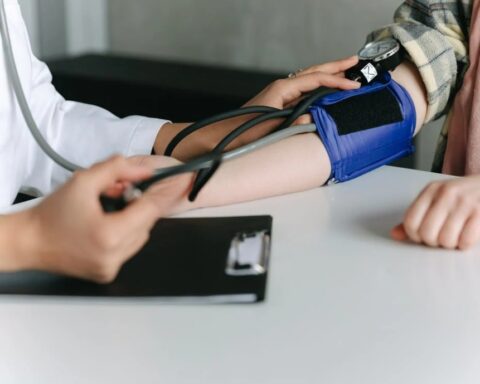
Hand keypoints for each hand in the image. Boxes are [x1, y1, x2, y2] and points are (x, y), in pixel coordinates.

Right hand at [22, 156, 191, 282]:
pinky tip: (105, 227)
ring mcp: (111, 268)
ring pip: (140, 237)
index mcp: (110, 234)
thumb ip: (117, 170)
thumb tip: (145, 171)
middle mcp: (114, 256)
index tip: (179, 180)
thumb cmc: (52, 213)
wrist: (30, 241)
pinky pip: (128, 249)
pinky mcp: (108, 273)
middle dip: (139, 206)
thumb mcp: (83, 181)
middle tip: (119, 195)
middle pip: (147, 223)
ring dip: (133, 221)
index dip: (164, 192)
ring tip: (108, 212)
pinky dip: (124, 235)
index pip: (150, 209)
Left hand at [245, 55, 360, 124]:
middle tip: (354, 61)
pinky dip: (318, 85)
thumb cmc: (244, 131)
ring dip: (328, 74)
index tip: (354, 85)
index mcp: (282, 88)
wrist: (226, 134)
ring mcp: (280, 93)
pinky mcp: (279, 101)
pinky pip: (304, 89)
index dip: (337, 81)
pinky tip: (325, 88)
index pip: (316, 79)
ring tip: (345, 70)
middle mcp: (282, 87)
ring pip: (309, 78)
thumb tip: (313, 118)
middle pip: (314, 71)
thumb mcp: (272, 127)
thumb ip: (294, 122)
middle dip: (335, 66)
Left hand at [391, 176, 479, 249]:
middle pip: (427, 233)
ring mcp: (465, 202)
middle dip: (433, 241)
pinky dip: (464, 244)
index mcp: (431, 190)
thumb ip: (416, 217)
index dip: (414, 235)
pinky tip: (466, 236)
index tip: (423, 236)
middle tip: (440, 237)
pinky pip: (465, 240)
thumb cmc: (461, 197)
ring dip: (449, 244)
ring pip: (446, 239)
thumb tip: (395, 234)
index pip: (410, 221)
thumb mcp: (436, 200)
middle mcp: (446, 193)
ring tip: (454, 236)